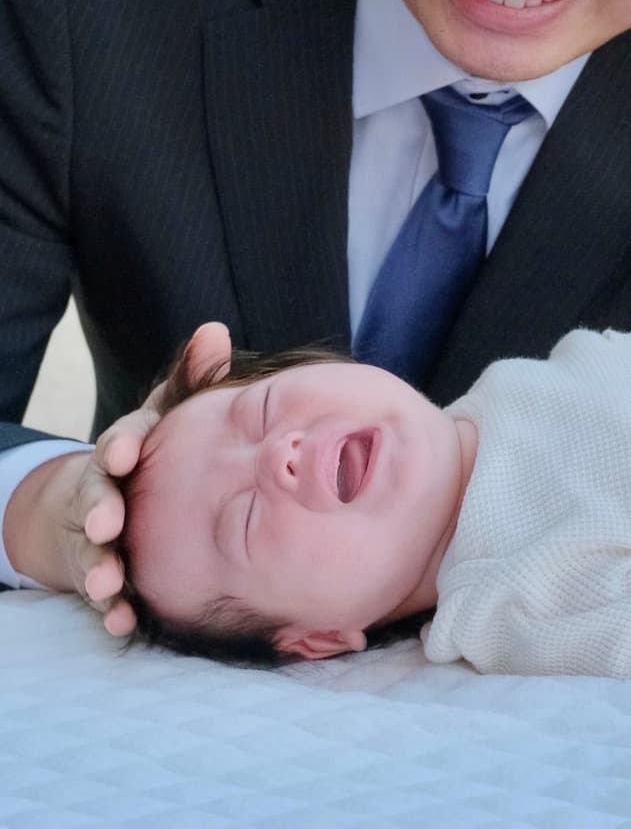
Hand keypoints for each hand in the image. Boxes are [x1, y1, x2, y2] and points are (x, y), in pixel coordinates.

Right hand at [4, 322, 232, 635]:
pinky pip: (104, 592)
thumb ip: (190, 377)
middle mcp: (104, 491)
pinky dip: (111, 609)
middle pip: (96, 498)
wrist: (96, 504)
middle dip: (98, 509)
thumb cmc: (148, 452)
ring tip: (109, 583)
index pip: (119, 441)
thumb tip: (213, 330)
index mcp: (124, 450)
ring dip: (99, 566)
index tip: (126, 452)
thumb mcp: (166, 414)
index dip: (122, 445)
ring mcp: (98, 535)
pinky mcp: (102, 570)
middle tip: (105, 522)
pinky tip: (122, 623)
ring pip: (93, 550)